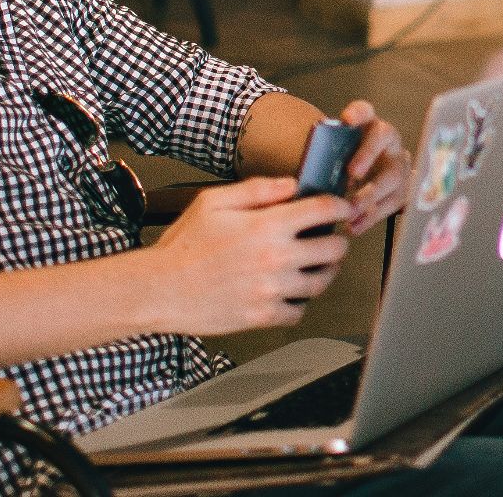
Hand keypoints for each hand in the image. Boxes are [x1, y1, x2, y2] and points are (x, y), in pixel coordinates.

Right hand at [145, 176, 350, 334]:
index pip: (323, 211)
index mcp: (266, 226)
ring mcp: (272, 290)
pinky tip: (290, 292)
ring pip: (321, 282)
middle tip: (331, 239)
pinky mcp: (263, 316)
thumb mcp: (214, 202)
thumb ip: (257, 190)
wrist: (160, 289)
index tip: (342, 208)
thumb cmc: (183, 245)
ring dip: (325, 272)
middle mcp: (276, 258)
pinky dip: (300, 302)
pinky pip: (299, 311)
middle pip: (333, 249)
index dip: (340, 206)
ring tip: (317, 266)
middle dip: (337, 240)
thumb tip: (291, 186)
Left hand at [337, 100, 409, 234]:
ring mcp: (399, 164)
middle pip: (383, 138)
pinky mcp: (403, 189)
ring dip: (371, 194)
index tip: (347, 119)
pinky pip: (392, 203)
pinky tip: (355, 226)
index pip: (365, 111)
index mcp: (369, 125)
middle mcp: (388, 141)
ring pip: (392, 175)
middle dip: (367, 155)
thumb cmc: (347, 163)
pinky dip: (371, 217)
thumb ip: (327, 159)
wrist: (374, 175)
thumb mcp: (339, 155)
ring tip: (351, 210)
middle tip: (352, 173)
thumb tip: (303, 179)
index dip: (358, 112)